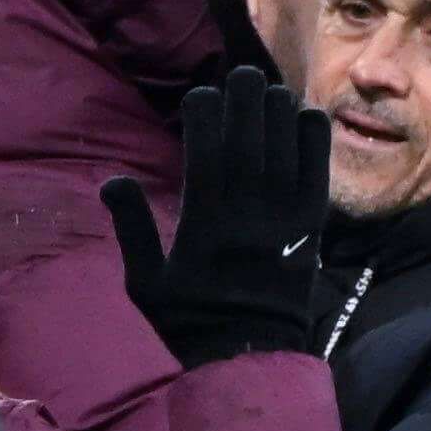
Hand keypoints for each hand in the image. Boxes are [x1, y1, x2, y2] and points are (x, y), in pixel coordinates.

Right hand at [99, 67, 334, 363]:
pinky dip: (313, 139)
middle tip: (244, 75)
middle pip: (250, 137)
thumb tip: (113, 181)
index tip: (201, 97)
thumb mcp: (144, 283)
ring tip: (271, 90)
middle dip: (247, 99)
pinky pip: (317, 171)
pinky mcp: (312, 225)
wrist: (249, 356)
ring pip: (285, 147)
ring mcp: (284, 216)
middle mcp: (248, 212)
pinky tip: (304, 116)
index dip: (206, 114)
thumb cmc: (190, 320)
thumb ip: (132, 230)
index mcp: (205, 221)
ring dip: (279, 112)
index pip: (207, 149)